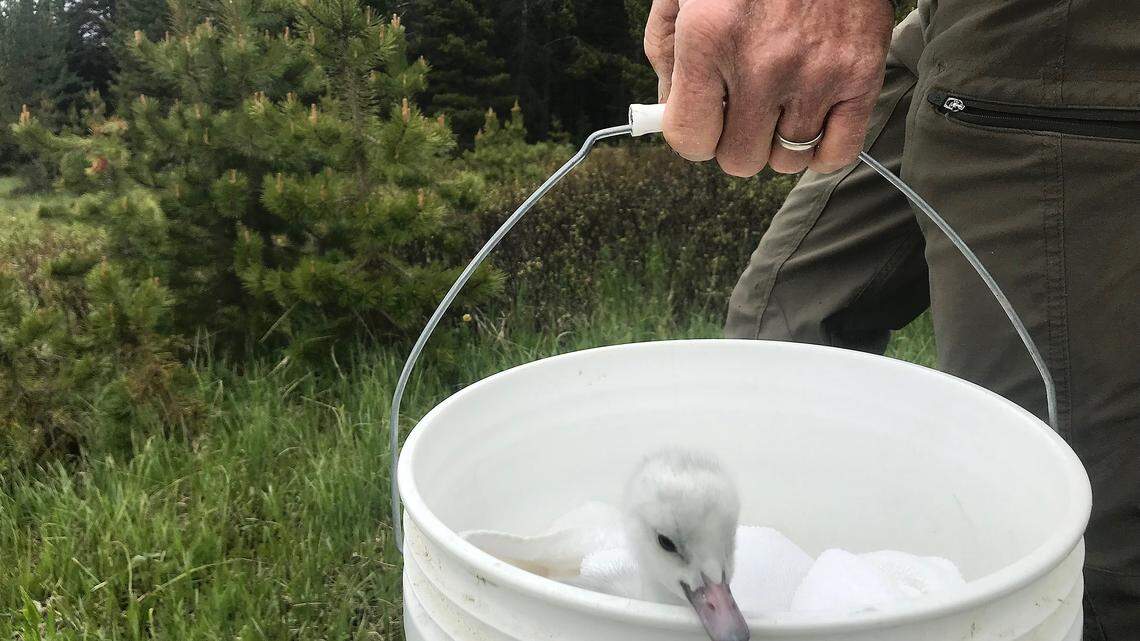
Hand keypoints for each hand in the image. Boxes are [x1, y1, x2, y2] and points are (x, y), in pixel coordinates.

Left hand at [644, 0, 893, 175]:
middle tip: (738, 108)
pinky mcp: (859, 75)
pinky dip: (821, 150)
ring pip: (785, 161)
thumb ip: (666, 54)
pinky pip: (836, 152)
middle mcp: (762, 66)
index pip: (689, 140)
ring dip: (775, 142)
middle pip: (738, 159)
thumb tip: (669, 109)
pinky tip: (808, 121)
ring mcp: (815, 74)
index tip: (700, 118)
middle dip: (732, 141)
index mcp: (709, 40)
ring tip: (776, 106)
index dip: (691, 135)